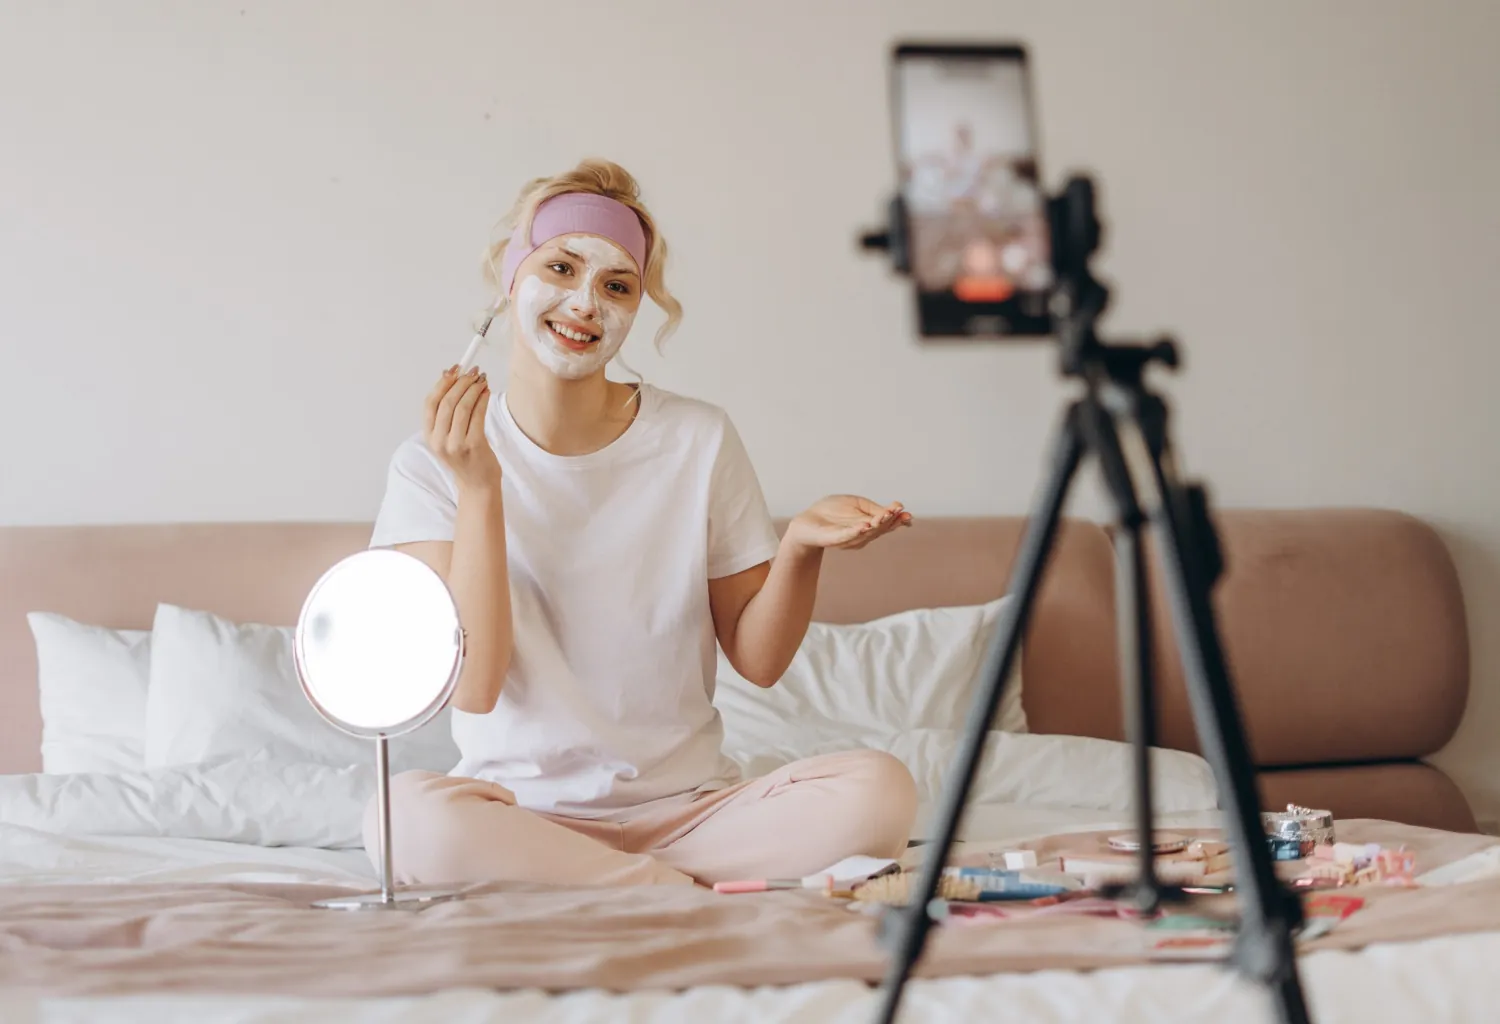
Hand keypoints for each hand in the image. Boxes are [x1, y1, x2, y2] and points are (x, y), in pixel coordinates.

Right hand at [423, 366, 500, 492]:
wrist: (478, 484)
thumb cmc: (465, 458)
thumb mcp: (448, 437)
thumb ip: (447, 413)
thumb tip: (449, 377)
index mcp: (429, 436)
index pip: (430, 403)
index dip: (442, 383)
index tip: (454, 369)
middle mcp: (439, 440)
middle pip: (447, 402)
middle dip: (461, 382)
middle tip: (473, 372)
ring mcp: (455, 444)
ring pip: (463, 406)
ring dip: (474, 388)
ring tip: (482, 380)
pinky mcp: (473, 445)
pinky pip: (478, 415)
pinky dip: (483, 400)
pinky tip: (487, 392)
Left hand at [785, 495, 911, 551]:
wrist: (806, 522)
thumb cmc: (831, 512)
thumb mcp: (856, 504)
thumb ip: (873, 508)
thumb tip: (896, 508)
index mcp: (868, 525)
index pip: (885, 524)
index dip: (897, 520)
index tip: (907, 514)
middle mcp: (861, 535)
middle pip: (879, 528)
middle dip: (890, 520)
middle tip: (899, 511)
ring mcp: (848, 538)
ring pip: (866, 532)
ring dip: (877, 524)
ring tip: (886, 515)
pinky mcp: (833, 539)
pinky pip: (846, 535)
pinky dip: (856, 531)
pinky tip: (864, 525)